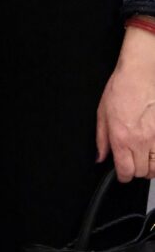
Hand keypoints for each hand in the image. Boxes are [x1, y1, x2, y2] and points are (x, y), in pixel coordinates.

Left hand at [96, 26, 154, 181]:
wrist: (140, 74)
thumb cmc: (121, 89)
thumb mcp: (102, 114)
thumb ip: (101, 140)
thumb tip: (100, 157)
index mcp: (121, 138)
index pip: (125, 171)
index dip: (122, 176)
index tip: (121, 174)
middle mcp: (141, 140)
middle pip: (141, 172)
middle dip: (134, 171)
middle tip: (130, 163)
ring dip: (149, 167)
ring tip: (142, 159)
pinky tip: (152, 151)